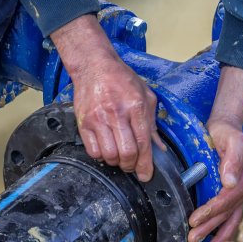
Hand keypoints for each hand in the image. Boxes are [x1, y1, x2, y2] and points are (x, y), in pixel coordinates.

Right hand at [51, 15, 162, 180]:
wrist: (94, 66)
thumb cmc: (122, 79)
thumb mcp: (145, 95)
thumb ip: (152, 122)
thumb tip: (159, 148)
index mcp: (135, 106)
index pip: (143, 143)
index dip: (145, 164)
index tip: (146, 175)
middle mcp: (116, 114)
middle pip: (126, 153)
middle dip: (131, 166)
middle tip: (132, 166)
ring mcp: (98, 119)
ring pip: (109, 155)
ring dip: (116, 162)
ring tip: (119, 156)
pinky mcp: (83, 123)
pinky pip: (93, 151)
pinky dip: (101, 156)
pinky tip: (106, 149)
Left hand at [188, 119, 242, 241]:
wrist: (227, 129)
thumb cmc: (227, 134)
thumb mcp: (232, 140)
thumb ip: (233, 159)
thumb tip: (231, 182)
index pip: (227, 200)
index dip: (211, 211)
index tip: (194, 219)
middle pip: (227, 214)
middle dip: (209, 228)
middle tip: (192, 238)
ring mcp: (240, 196)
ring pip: (229, 221)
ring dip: (216, 238)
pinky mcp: (232, 198)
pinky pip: (228, 219)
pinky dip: (220, 233)